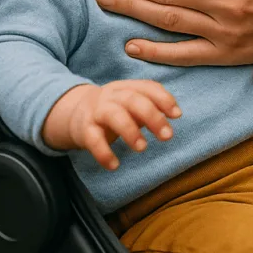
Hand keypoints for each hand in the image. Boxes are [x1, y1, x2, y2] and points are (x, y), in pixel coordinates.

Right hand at [43, 80, 180, 169]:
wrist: (75, 114)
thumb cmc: (113, 110)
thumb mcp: (130, 105)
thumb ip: (151, 107)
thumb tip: (174, 114)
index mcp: (126, 87)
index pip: (147, 87)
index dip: (163, 99)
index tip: (177, 115)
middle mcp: (111, 96)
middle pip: (133, 99)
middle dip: (153, 116)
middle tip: (167, 136)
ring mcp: (96, 111)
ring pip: (114, 115)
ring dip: (130, 131)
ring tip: (143, 148)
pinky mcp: (84, 129)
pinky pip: (93, 140)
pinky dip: (104, 153)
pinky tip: (114, 165)